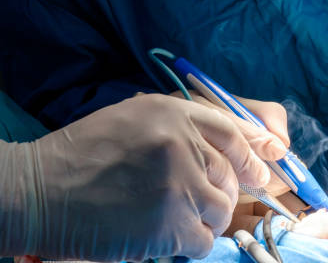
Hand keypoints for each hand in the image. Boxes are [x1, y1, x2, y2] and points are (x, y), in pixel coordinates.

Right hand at [0, 94, 280, 260]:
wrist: (38, 192)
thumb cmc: (83, 154)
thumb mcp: (134, 119)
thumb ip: (180, 126)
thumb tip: (227, 147)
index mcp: (173, 113)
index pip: (232, 130)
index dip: (252, 150)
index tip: (262, 166)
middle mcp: (182, 143)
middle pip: (230, 172)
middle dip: (226, 190)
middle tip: (208, 201)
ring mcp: (179, 184)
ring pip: (222, 208)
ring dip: (209, 218)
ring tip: (183, 219)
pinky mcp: (171, 224)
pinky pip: (205, 239)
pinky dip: (194, 242)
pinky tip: (171, 237)